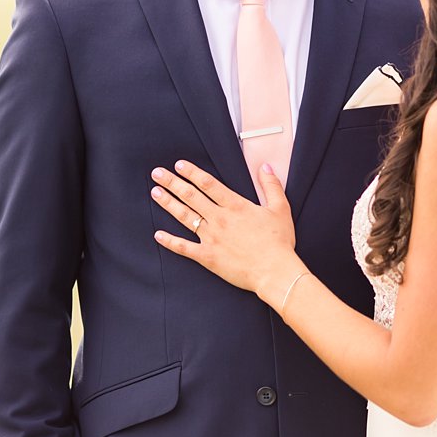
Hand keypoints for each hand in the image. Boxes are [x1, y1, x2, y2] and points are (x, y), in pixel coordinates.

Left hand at [150, 161, 301, 299]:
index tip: (178, 165)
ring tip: (155, 193)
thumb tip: (266, 166)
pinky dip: (170, 241)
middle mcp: (219, 219)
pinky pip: (184, 248)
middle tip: (157, 173)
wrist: (275, 272)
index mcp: (235, 206)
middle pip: (191, 196)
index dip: (191, 172)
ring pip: (185, 216)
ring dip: (168, 203)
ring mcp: (211, 237)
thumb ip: (271, 185)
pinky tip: (158, 234)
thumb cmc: (279, 242)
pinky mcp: (207, 256)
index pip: (208, 184)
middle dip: (172, 183)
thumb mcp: (280, 209)